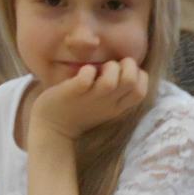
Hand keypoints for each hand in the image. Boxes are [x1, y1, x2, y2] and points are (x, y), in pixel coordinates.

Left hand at [30, 58, 147, 140]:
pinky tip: (82, 73)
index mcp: (117, 107)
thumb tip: (124, 66)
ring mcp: (90, 99)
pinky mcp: (73, 94)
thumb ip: (116, 91)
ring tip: (98, 70)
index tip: (125, 72)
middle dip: (127, 66)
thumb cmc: (79, 110)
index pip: (141, 91)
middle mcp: (107, 104)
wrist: (52, 128)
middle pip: (132, 82)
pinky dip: (86, 71)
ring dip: (109, 67)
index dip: (139, 76)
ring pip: (111, 81)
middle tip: (113, 67)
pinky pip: (85, 79)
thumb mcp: (104, 105)